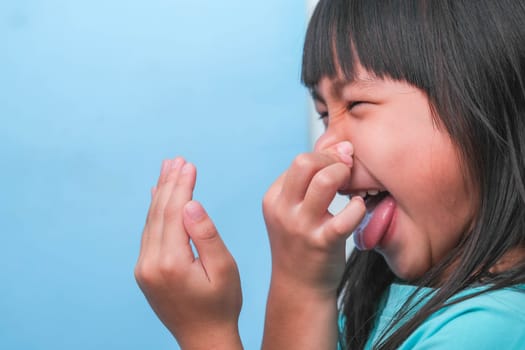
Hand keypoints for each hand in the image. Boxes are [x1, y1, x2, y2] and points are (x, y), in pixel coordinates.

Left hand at [135, 158, 242, 349]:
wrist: (203, 338)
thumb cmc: (221, 305)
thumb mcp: (224, 269)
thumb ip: (206, 235)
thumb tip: (191, 204)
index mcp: (171, 262)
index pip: (174, 212)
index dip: (182, 186)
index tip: (189, 164)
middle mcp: (150, 264)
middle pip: (159, 213)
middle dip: (169, 184)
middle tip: (177, 160)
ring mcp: (144, 268)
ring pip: (151, 221)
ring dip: (160, 194)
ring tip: (168, 170)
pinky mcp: (145, 272)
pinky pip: (148, 234)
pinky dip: (154, 212)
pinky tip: (157, 197)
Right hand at [263, 141, 365, 295]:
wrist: (299, 288)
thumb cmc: (302, 244)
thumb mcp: (293, 211)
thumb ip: (308, 183)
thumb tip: (341, 149)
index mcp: (273, 198)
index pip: (299, 161)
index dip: (325, 156)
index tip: (341, 162)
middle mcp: (283, 210)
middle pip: (304, 162)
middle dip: (331, 158)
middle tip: (346, 168)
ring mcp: (300, 227)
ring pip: (324, 181)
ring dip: (343, 176)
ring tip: (351, 186)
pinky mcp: (321, 243)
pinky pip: (345, 217)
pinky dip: (357, 207)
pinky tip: (358, 207)